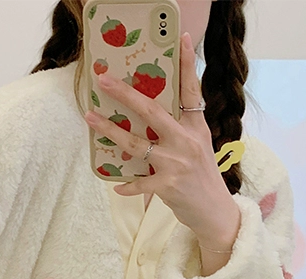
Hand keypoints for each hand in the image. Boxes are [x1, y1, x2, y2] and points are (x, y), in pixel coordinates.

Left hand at [84, 31, 239, 246]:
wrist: (215, 212)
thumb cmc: (202, 177)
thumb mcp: (199, 146)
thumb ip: (181, 129)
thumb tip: (151, 114)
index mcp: (196, 127)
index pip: (191, 90)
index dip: (187, 64)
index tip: (182, 39)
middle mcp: (187, 140)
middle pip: (152, 111)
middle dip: (125, 93)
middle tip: (104, 80)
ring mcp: (176, 163)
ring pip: (136, 143)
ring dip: (110, 131)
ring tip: (90, 118)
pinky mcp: (168, 186)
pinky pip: (139, 183)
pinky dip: (127, 186)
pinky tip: (117, 187)